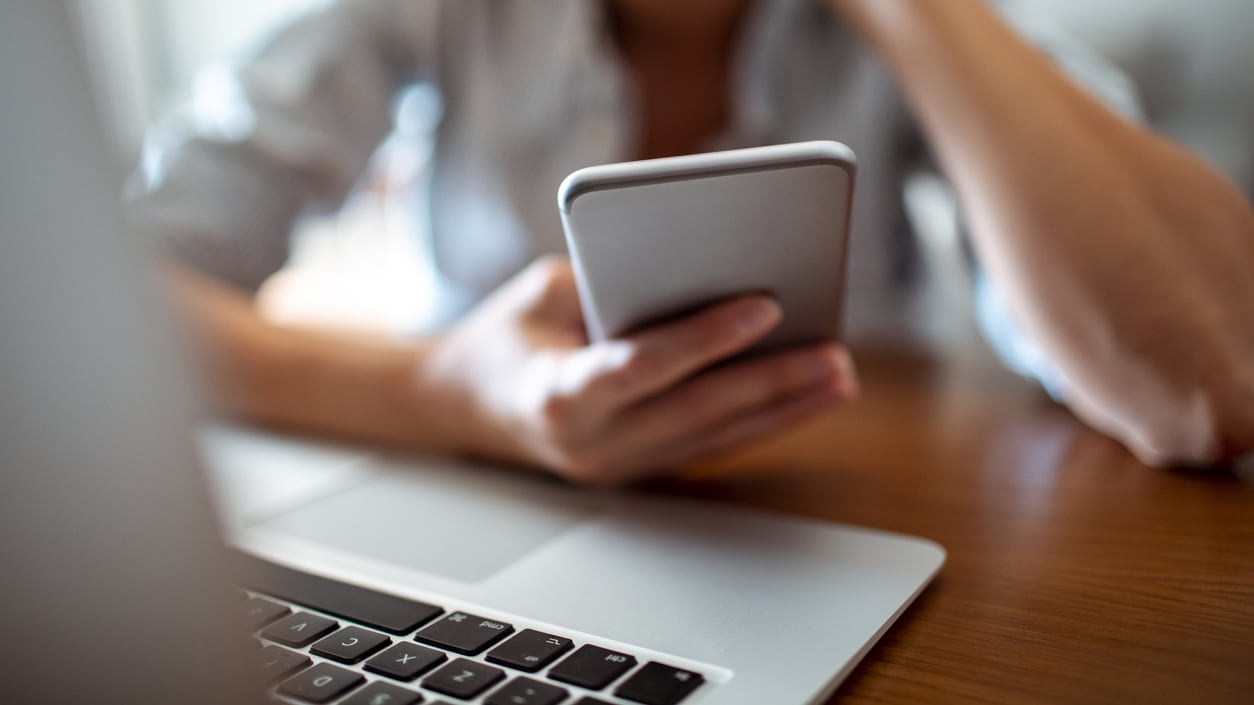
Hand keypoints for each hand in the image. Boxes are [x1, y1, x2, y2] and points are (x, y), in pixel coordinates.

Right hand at [423, 256, 858, 485]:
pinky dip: (761, 420)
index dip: (705, 338)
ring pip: (714, 437)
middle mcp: (589, 445)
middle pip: (696, 411)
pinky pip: (711, 444)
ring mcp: (616, 466)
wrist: (466, 405)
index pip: (642, 367)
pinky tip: (805, 395)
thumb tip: (700, 267)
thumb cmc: (508, 333)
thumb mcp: (543, 291)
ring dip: (784, 408)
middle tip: (834, 353)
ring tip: (838, 375)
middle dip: (772, 381)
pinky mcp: (639, 469)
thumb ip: (611, 285)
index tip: (765, 304)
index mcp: (555, 396)